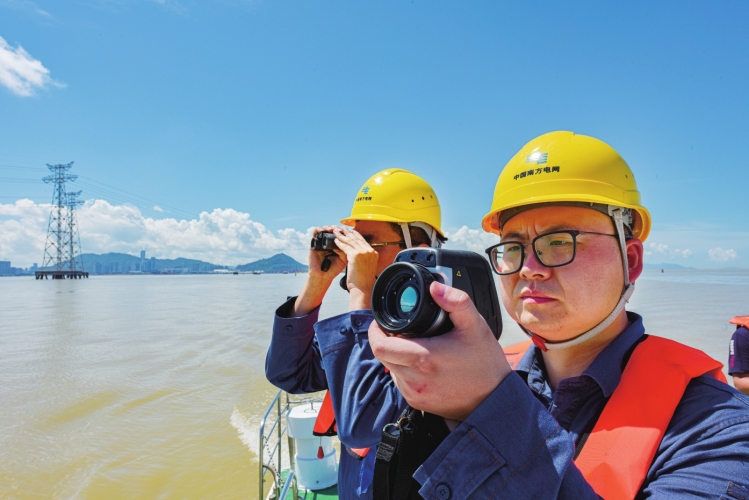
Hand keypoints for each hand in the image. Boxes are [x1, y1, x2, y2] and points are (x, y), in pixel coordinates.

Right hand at [293, 226, 347, 315]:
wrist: (323, 276)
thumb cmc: (334, 269)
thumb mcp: (344, 259)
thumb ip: (348, 250)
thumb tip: (349, 241)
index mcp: (337, 245)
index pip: (341, 235)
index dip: (345, 232)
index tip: (350, 230)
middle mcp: (329, 243)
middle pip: (333, 231)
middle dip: (337, 228)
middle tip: (341, 228)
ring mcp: (321, 243)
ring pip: (324, 230)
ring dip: (328, 227)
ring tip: (332, 229)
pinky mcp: (313, 244)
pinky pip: (315, 233)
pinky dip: (318, 229)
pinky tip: (322, 229)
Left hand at [331, 227, 378, 310]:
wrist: (363, 288)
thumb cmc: (363, 282)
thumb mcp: (366, 267)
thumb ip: (363, 259)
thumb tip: (356, 255)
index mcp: (373, 253)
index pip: (363, 241)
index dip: (356, 235)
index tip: (350, 232)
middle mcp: (369, 251)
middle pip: (357, 239)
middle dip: (348, 233)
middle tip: (342, 228)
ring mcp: (363, 252)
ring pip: (350, 241)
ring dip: (342, 236)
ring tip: (336, 232)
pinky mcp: (355, 255)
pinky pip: (345, 247)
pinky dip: (339, 243)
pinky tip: (335, 241)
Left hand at [369, 281, 510, 420]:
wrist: (495, 400)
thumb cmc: (485, 364)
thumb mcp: (475, 326)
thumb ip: (456, 302)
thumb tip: (435, 288)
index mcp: (423, 358)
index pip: (380, 346)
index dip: (376, 331)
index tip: (383, 323)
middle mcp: (414, 380)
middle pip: (383, 356)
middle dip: (387, 340)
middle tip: (401, 331)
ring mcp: (414, 394)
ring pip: (391, 369)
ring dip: (397, 356)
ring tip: (417, 346)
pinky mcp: (417, 403)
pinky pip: (401, 382)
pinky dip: (405, 371)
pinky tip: (424, 364)